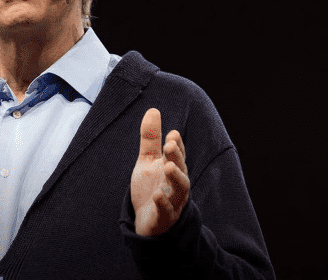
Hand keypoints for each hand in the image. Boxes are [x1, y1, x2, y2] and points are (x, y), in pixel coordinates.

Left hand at [130, 108, 189, 236]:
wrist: (146, 219)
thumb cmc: (150, 187)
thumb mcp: (147, 161)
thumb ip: (150, 138)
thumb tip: (153, 110)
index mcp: (172, 169)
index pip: (177, 156)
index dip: (176, 146)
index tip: (172, 134)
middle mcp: (176, 185)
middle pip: (181, 171)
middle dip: (177, 158)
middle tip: (169, 145)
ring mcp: (172, 202)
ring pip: (180, 191)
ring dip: (175, 178)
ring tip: (167, 166)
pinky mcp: (164, 218)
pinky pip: (166, 212)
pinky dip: (163, 204)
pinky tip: (157, 195)